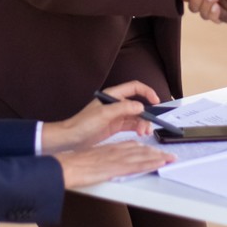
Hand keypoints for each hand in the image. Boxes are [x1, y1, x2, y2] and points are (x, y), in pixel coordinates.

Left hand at [40, 80, 159, 153]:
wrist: (71, 138)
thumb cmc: (82, 124)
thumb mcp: (104, 114)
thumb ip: (123, 108)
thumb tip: (140, 106)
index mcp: (112, 96)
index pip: (134, 88)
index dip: (147, 92)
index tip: (156, 101)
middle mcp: (116, 104)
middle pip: (137, 104)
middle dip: (145, 114)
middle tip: (148, 126)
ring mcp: (116, 115)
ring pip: (136, 116)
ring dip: (142, 123)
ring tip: (144, 133)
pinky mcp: (115, 126)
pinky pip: (131, 125)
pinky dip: (137, 128)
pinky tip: (140, 134)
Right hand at [55, 140, 174, 187]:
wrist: (67, 165)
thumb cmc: (75, 163)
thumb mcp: (91, 157)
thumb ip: (102, 158)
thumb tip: (107, 163)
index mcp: (110, 148)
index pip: (132, 146)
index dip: (144, 148)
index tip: (154, 151)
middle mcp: (116, 150)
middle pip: (140, 149)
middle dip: (155, 152)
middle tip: (169, 154)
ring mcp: (117, 158)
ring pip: (142, 155)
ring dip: (158, 156)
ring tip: (170, 158)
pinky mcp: (117, 166)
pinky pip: (137, 164)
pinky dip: (150, 162)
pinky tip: (160, 162)